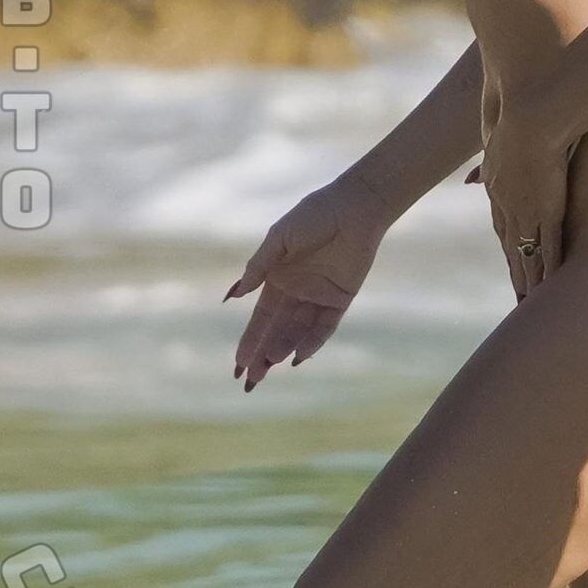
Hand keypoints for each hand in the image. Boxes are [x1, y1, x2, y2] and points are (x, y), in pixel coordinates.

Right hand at [225, 175, 391, 390]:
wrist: (353, 207)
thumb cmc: (313, 216)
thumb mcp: (279, 239)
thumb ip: (259, 267)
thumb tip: (234, 296)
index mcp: (278, 279)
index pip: (260, 318)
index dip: (249, 341)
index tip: (238, 364)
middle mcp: (297, 292)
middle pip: (277, 331)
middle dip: (263, 355)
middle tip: (251, 381)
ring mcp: (319, 296)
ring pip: (299, 331)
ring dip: (284, 348)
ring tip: (270, 364)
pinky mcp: (341, 297)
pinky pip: (326, 325)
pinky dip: (313, 341)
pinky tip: (299, 356)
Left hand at [467, 97, 568, 298]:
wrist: (529, 115)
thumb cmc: (518, 116)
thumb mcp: (497, 138)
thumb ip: (488, 159)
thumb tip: (469, 179)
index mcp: (497, 186)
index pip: (504, 223)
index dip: (509, 244)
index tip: (513, 259)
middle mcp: (508, 204)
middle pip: (512, 246)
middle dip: (516, 270)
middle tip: (519, 294)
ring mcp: (527, 210)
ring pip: (528, 253)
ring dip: (530, 278)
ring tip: (530, 300)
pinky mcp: (547, 211)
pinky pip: (548, 247)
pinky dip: (550, 268)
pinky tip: (549, 286)